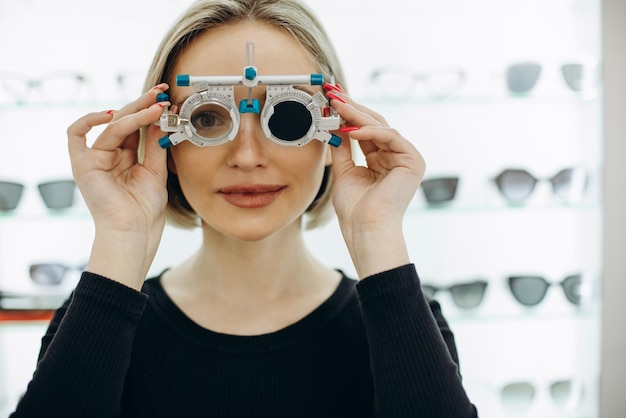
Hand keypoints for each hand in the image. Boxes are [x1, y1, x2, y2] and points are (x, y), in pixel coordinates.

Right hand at [67, 84, 170, 287]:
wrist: (135, 231)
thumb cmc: (145, 209)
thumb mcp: (156, 170)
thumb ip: (156, 143)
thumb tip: (162, 115)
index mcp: (126, 158)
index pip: (137, 127)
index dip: (150, 113)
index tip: (167, 100)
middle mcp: (109, 156)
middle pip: (124, 122)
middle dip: (142, 105)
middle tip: (160, 92)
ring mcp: (94, 159)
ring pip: (111, 126)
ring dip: (134, 114)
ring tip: (155, 108)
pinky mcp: (82, 165)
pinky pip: (75, 135)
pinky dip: (89, 120)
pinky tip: (112, 114)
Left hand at [327, 90, 425, 277]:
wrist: (366, 230)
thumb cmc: (355, 210)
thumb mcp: (344, 170)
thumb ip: (342, 146)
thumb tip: (334, 122)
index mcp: (382, 160)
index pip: (364, 130)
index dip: (347, 113)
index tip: (330, 98)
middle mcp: (396, 156)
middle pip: (373, 124)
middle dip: (351, 107)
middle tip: (332, 91)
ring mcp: (407, 158)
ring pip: (380, 126)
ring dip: (356, 114)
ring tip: (336, 104)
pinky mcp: (413, 161)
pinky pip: (390, 136)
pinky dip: (370, 131)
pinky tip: (351, 128)